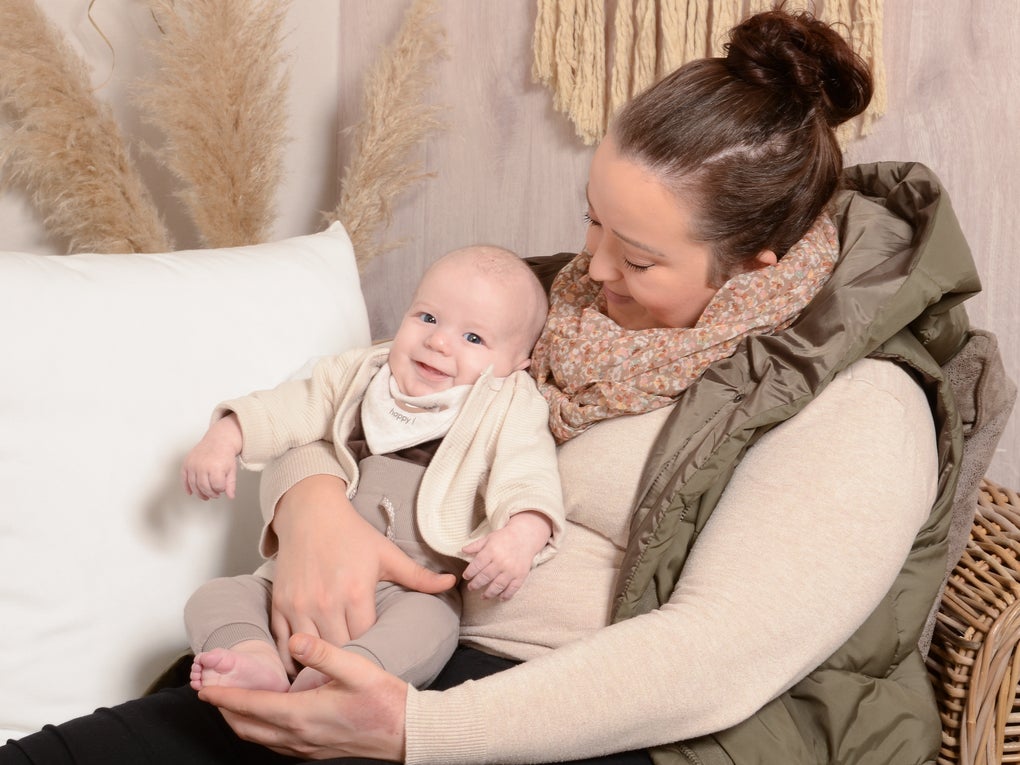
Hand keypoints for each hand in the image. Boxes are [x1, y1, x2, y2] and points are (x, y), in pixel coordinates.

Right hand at [181, 414, 242, 499]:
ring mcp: (193, 464)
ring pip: (194, 485)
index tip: (222, 488)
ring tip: (205, 496)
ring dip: (199, 493)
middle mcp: (203, 466)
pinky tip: (190, 493)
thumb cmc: (225, 454)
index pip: (217, 486)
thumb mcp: (232, 469)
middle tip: (215, 494)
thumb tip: (230, 496)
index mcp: (216, 467)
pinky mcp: (186, 463)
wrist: (218, 440)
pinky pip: (184, 478)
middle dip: (211, 493)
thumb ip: (231, 484)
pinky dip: (186, 487)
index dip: (220, 490)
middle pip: (204, 487)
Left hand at [199, 633, 407, 760]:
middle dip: (224, 711)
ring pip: (258, 738)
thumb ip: (323, 653)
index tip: (204, 688)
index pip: (251, 707)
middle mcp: (299, 736)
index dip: (224, 697)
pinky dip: (259, 731)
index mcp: (303, 714)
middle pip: (246, 727)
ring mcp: (306, 748)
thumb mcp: (356, 668)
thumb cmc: (384, 700)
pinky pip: (274, 744)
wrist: (407, 733)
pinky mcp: (315, 751)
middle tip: (210, 692)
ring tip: (230, 703)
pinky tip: (265, 718)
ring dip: (240, 722)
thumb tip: (295, 640)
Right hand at [269, 475, 457, 674]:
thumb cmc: (352, 534)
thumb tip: (454, 582)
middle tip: (355, 676)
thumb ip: (419, 576)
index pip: (367, 641)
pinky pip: (282, 644)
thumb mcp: (388, 555)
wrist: (311, 512)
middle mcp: (326, 603)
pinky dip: (291, 658)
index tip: (378, 662)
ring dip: (317, 666)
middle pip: (338, 652)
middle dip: (346, 665)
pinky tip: (303, 665)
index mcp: (357, 593)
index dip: (373, 654)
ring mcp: (299, 605)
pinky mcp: (279, 604)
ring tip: (329, 678)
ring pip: (307, 654)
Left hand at [462, 510, 552, 599]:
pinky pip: (513, 589)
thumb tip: (462, 550)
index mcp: (491, 551)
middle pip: (485, 577)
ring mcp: (511, 570)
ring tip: (483, 596)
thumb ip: (475, 546)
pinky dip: (506, 595)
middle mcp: (501, 561)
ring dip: (489, 593)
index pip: (477, 565)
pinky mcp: (521, 575)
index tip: (465, 577)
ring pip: (498, 586)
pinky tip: (500, 598)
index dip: (469, 572)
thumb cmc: (504, 538)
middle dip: (476, 584)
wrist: (525, 537)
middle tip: (471, 588)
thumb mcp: (488, 538)